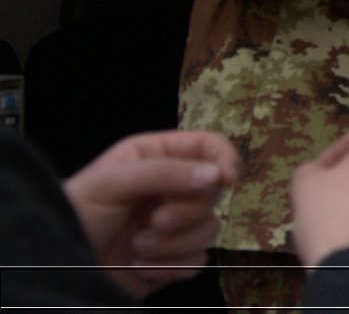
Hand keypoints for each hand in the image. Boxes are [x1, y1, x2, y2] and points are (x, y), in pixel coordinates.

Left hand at [61, 130, 238, 299]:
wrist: (55, 268)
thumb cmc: (76, 213)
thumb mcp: (113, 183)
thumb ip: (165, 173)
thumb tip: (217, 176)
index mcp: (158, 157)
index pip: (209, 146)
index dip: (224, 159)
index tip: (226, 179)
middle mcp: (171, 188)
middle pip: (213, 193)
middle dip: (185, 212)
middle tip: (154, 221)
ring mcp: (174, 225)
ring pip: (210, 229)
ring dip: (174, 244)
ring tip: (137, 247)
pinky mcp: (173, 260)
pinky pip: (197, 261)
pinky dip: (170, 267)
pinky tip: (141, 266)